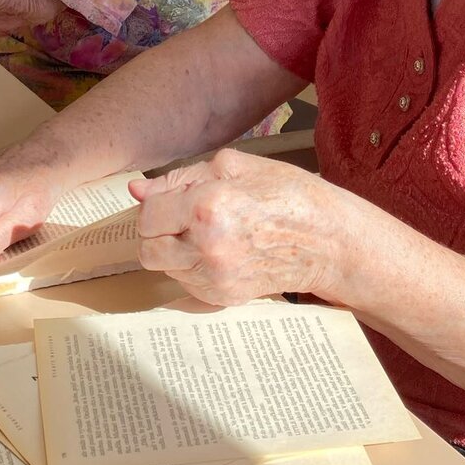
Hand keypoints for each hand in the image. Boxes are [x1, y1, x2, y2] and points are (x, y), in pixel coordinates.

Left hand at [129, 150, 339, 306]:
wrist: (326, 241)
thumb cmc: (286, 194)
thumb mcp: (235, 166)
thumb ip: (180, 178)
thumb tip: (137, 190)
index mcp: (207, 207)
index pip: (147, 216)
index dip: (157, 206)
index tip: (174, 201)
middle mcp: (206, 248)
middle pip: (147, 249)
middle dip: (158, 233)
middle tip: (184, 219)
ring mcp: (214, 278)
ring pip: (164, 269)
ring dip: (174, 251)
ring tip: (207, 234)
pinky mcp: (222, 298)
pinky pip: (185, 284)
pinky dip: (192, 268)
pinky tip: (219, 252)